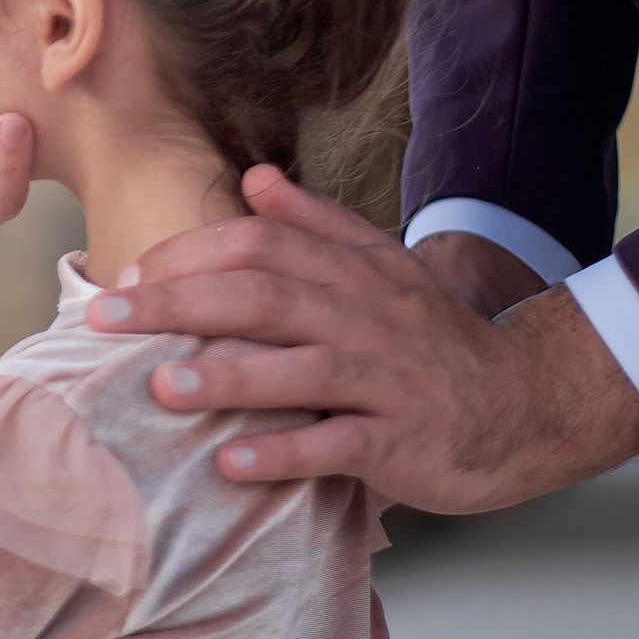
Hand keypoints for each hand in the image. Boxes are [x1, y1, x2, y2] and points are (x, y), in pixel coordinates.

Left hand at [90, 165, 638, 512]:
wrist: (531, 402)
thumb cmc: (435, 338)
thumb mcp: (383, 266)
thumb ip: (315, 222)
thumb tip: (253, 176)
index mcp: (350, 274)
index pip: (259, 246)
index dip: (190, 255)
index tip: (127, 276)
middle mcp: (363, 319)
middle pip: (264, 297)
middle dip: (180, 303)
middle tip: (106, 319)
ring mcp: (385, 382)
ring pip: (302, 370)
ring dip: (228, 377)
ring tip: (160, 386)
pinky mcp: (404, 443)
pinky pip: (340, 446)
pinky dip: (286, 452)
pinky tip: (231, 462)